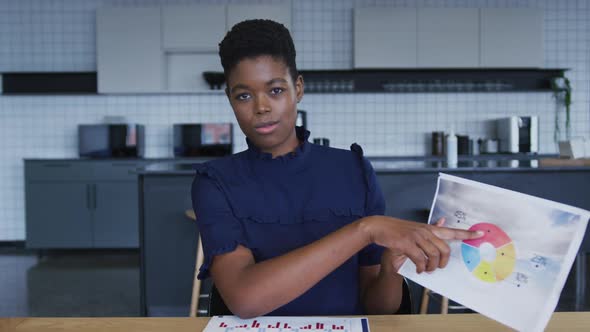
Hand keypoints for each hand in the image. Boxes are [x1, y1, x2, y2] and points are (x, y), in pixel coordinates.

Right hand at [364, 216, 482, 273]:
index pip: (452, 230)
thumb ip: (430, 228)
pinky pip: (420, 259)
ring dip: (431, 267)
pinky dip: (421, 267)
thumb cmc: (397, 229)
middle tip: (438, 268)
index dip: (467, 233)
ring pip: (433, 255)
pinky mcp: (407, 243)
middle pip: (445, 249)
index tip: (481, 234)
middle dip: (443, 262)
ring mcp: (416, 236)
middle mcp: (425, 231)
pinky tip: (418, 269)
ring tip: (425, 270)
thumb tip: (444, 221)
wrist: (378, 227)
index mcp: (429, 228)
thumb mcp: (415, 228)